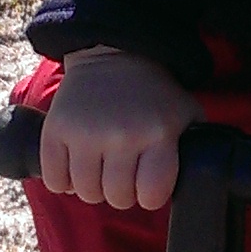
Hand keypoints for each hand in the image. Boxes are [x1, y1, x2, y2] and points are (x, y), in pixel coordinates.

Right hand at [39, 48, 201, 211]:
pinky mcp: (56, 130)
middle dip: (122, 192)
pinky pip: (55, 181)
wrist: (114, 53)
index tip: (147, 183)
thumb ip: (192, 150)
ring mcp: (85, 133)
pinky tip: (76, 165)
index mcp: (158, 134)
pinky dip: (64, 181)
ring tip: (101, 168)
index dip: (150, 195)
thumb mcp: (186, 115)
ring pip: (86, 194)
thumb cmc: (154, 94)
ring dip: (94, 187)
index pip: (152, 195)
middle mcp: (121, 135)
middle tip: (123, 172)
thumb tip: (195, 185)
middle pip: (117, 198)